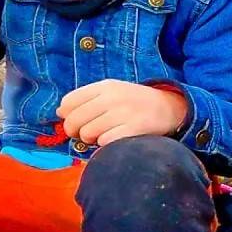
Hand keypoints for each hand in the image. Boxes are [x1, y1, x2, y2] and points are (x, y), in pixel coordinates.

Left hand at [57, 79, 188, 146]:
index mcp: (105, 86)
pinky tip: (115, 139)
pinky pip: (105, 143)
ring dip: (92, 140)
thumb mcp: (112, 92)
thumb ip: (86, 99)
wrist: (170, 109)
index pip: (69, 102)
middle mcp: (112, 97)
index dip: (67, 116)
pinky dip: (106, 145)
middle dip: (77, 132)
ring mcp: (123, 113)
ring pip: (88, 133)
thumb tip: (60, 112)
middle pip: (75, 120)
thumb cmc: (135, 103)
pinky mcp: (133, 129)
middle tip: (87, 134)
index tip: (76, 121)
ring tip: (104, 135)